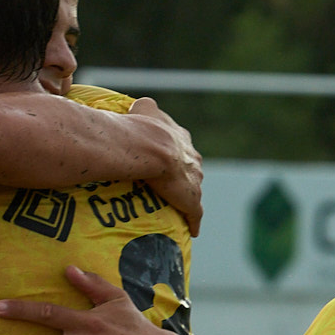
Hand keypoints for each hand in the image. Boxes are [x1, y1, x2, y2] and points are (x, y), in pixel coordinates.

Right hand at [129, 99, 202, 235]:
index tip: (167, 157)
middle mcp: (193, 159)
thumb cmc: (143, 128)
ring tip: (177, 205)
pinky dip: (193, 222)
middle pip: (192, 168)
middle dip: (185, 174)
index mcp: (181, 139)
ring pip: (194, 190)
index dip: (174, 152)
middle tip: (172, 182)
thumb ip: (145, 107)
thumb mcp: (145, 109)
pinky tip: (192, 230)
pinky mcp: (192, 201)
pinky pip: (195, 215)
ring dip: (188, 196)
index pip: (182, 146)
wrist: (151, 148)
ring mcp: (194, 181)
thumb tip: (140, 104)